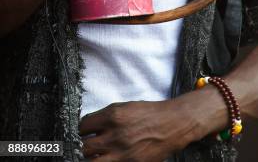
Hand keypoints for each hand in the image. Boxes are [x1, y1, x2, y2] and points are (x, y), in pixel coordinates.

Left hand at [79, 99, 195, 161]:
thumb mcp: (125, 106)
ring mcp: (122, 154)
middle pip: (84, 147)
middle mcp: (115, 136)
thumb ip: (105, 116)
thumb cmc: (149, 113)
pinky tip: (106, 158)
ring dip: (90, 158)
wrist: (172, 125)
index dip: (79, 130)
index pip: (83, 126)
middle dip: (81, 146)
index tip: (80, 132)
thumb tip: (88, 126)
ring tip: (92, 155)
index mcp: (113, 116)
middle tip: (83, 146)